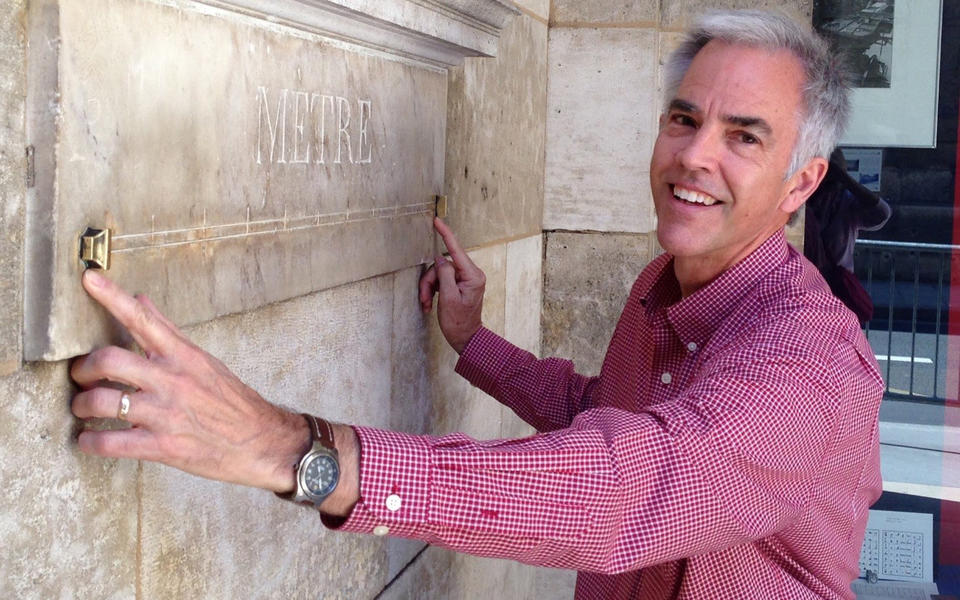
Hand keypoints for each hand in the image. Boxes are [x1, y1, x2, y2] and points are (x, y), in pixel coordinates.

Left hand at [70, 270, 309, 492]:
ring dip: (82, 405)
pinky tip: (88, 440)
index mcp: (182, 356)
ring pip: (103, 402)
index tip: (89, 280)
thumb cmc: (232, 401)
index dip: (112, 297)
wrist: (261, 440)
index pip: (143, 320)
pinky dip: (91, 442)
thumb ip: (167, 331)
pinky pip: (112, 443)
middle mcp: (172, 380)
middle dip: (83, 368)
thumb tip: (141, 299)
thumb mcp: (204, 360)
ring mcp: (165, 414)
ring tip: (82, 409)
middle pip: (109, 360)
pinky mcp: (162, 446)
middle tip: (80, 375)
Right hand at [418, 218, 484, 353]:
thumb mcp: (448, 298)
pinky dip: (432, 291)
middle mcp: (471, 274)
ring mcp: (466, 280)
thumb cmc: (458, 322)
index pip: (456, 250)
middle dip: (429, 280)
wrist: (466, 339)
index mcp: (472, 276)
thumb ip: (444, 275)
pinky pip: (442, 281)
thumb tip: (440, 259)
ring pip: (439, 274)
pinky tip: (429, 303)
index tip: (437, 221)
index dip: (446, 234)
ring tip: (425, 303)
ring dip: (428, 288)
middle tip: (423, 297)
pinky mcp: (460, 285)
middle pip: (443, 265)